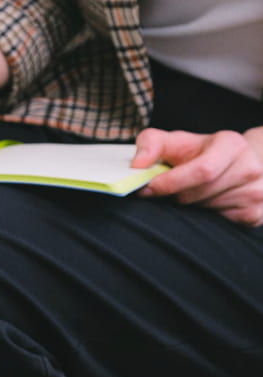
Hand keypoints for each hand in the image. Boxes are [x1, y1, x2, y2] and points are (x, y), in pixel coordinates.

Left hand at [132, 127, 262, 225]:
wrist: (240, 162)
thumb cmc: (201, 153)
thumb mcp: (176, 142)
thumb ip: (151, 144)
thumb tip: (137, 165)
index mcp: (231, 145)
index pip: (202, 171)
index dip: (171, 183)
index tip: (149, 187)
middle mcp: (250, 167)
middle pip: (199, 194)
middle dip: (177, 195)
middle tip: (172, 189)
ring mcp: (257, 192)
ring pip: (207, 210)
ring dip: (190, 205)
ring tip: (194, 191)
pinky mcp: (256, 214)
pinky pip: (219, 222)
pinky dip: (206, 216)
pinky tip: (209, 201)